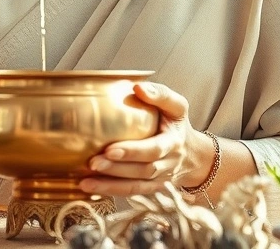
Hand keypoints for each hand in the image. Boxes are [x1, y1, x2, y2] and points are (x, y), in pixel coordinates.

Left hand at [79, 82, 213, 196]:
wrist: (193, 155)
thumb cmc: (177, 125)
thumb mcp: (177, 106)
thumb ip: (160, 94)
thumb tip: (138, 87)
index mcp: (174, 142)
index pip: (155, 149)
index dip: (133, 151)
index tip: (110, 149)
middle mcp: (168, 164)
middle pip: (143, 170)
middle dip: (117, 168)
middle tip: (93, 162)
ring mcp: (160, 179)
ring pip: (136, 186)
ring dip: (110, 184)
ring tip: (86, 181)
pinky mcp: (151, 189)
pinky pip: (132, 193)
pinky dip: (112, 192)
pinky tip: (91, 189)